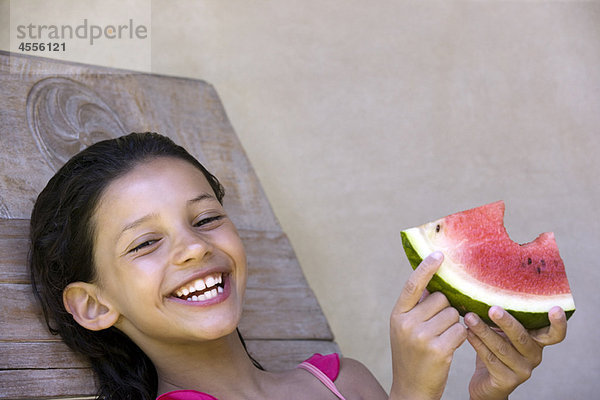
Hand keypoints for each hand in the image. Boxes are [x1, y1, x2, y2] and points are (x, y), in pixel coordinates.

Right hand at [389, 252, 466, 399]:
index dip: (426, 267)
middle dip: (446, 309)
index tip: (439, 254)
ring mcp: (422, 337)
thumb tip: (432, 281)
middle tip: (437, 328)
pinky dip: (460, 337)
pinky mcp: (439, 350)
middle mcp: (407, 323)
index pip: (413, 284)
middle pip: (441, 299)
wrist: (411, 390)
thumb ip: (415, 307)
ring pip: (454, 314)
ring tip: (442, 340)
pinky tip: (449, 348)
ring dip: (454, 325)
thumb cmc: (411, 356)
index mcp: (397, 315)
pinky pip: (461, 330)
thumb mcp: (404, 329)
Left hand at [465, 305, 567, 399]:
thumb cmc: (496, 348)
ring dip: (484, 330)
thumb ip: (503, 315)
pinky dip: (477, 343)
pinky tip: (468, 332)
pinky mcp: (507, 380)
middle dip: (506, 322)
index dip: (558, 323)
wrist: (486, 381)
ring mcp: (522, 370)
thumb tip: (488, 288)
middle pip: (522, 337)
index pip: (555, 334)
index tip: (555, 309)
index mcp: (537, 341)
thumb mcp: (503, 331)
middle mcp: (534, 356)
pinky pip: (490, 359)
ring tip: (469, 317)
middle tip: (492, 309)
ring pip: (502, 348)